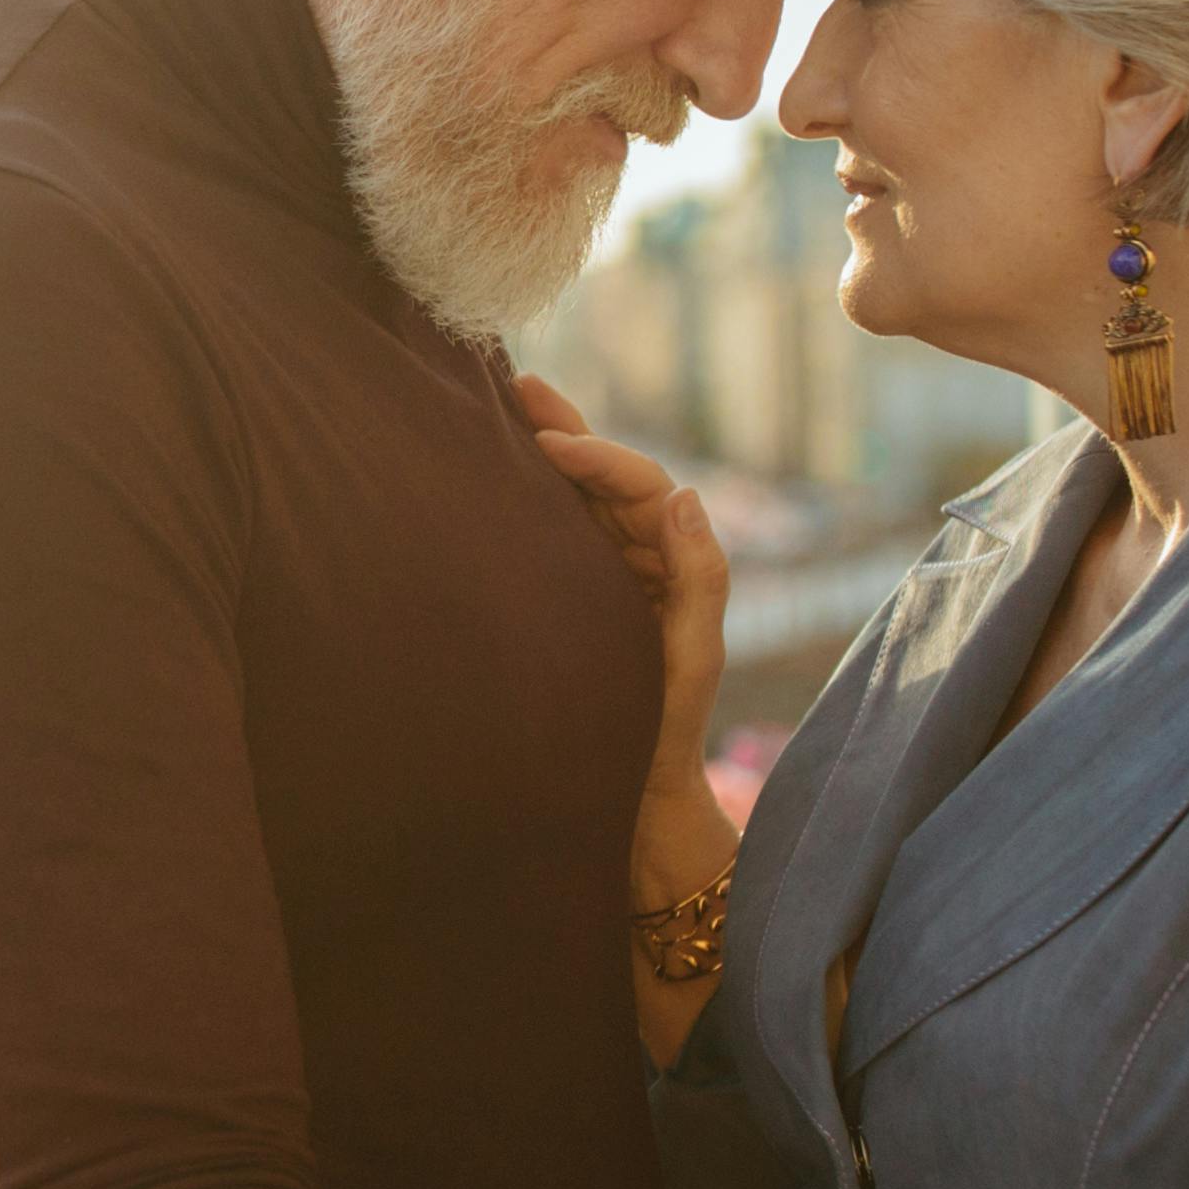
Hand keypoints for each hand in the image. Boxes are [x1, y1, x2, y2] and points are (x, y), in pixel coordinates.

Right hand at [510, 377, 729, 801]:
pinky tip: (489, 478)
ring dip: (540, 456)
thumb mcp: (692, 657)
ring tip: (499, 408)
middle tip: (515, 385)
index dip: (599, 457)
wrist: (630, 804)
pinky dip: (523, 502)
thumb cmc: (665, 736)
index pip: (642, 489)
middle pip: (603, 481)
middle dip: (563, 431)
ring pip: (571, 504)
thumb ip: (700, 579)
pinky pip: (546, 542)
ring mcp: (599, 584)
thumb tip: (687, 496)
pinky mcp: (565, 607)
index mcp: (674, 566)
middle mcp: (638, 564)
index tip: (548, 442)